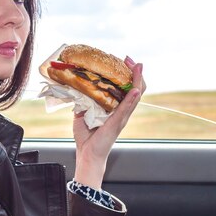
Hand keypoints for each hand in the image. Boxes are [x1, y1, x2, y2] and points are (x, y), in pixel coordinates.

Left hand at [72, 56, 145, 188]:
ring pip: (135, 96)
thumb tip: (77, 90)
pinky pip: (126, 109)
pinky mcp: (117, 124)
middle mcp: (122, 112)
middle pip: (136, 89)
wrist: (87, 155)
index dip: (128, 74)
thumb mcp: (83, 114)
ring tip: (138, 67)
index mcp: (116, 109)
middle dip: (136, 73)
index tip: (125, 61)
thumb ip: (83, 102)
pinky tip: (134, 90)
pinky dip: (131, 99)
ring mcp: (122, 118)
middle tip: (132, 60)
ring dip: (138, 81)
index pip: (127, 89)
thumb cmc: (87, 138)